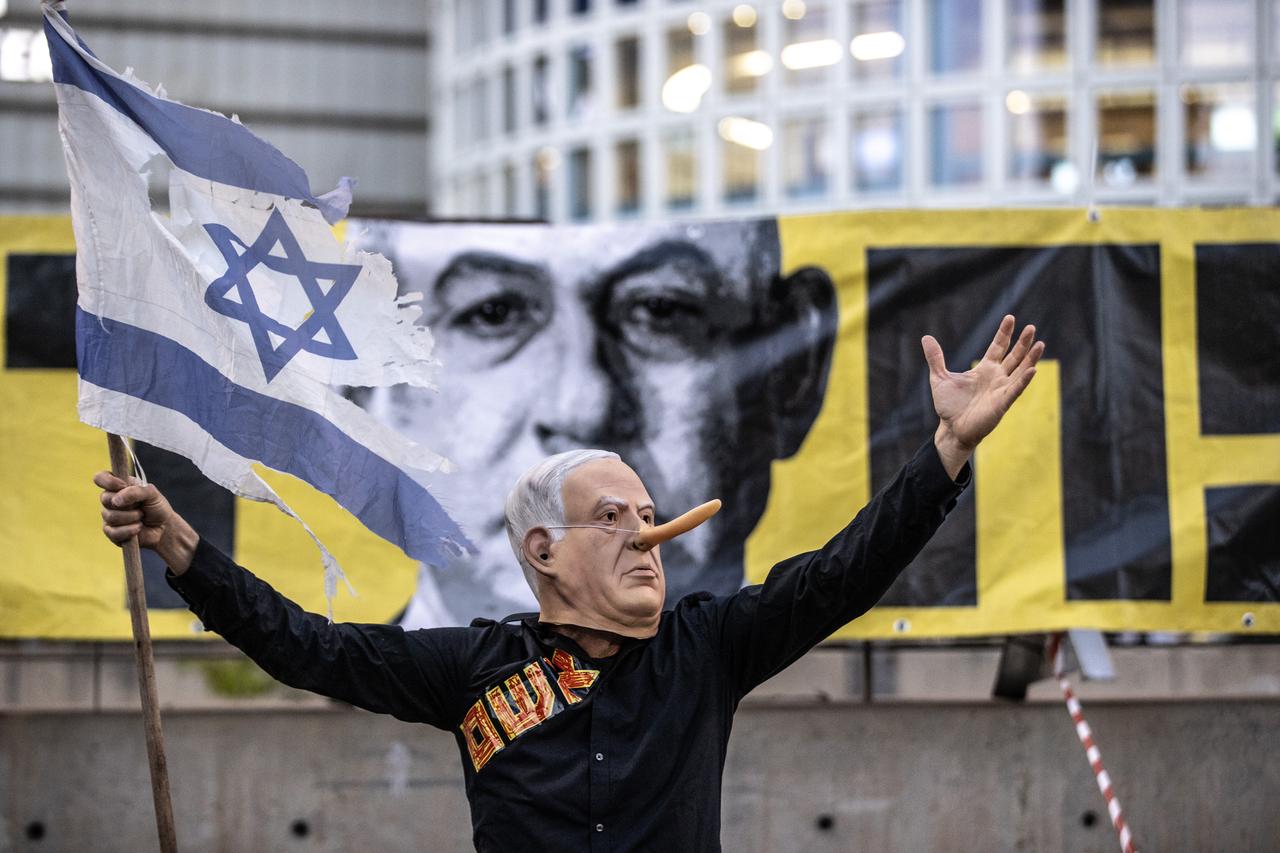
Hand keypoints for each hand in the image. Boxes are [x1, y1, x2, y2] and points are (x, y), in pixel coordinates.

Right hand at [93, 472, 198, 572]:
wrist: (163, 527)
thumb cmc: (156, 507)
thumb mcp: (152, 494)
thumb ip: (136, 491)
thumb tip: (116, 500)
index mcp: (118, 486)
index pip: (101, 477)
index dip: (108, 481)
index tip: (122, 486)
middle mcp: (111, 500)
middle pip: (105, 498)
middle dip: (127, 504)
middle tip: (140, 506)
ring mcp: (109, 517)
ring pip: (111, 516)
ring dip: (132, 517)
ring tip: (141, 517)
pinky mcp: (111, 533)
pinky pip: (114, 532)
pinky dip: (130, 530)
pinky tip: (138, 528)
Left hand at [922, 315, 1043, 477]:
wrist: (951, 429)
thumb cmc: (949, 406)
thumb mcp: (940, 378)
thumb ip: (936, 358)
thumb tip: (926, 338)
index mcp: (985, 369)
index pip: (998, 347)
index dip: (1004, 333)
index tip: (1010, 317)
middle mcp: (997, 377)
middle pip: (1014, 356)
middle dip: (1023, 342)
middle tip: (1031, 327)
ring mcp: (1001, 390)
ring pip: (1021, 371)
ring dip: (1031, 358)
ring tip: (1040, 344)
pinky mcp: (1002, 403)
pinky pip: (1015, 390)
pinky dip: (1024, 380)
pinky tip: (1032, 369)